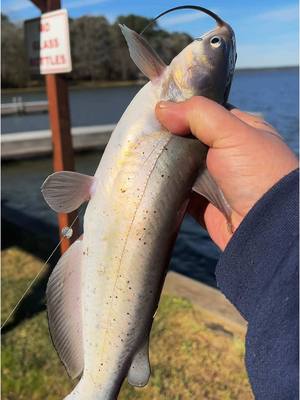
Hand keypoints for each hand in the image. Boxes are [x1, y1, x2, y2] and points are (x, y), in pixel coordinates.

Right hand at [155, 97, 297, 249]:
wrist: (266, 228)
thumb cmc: (258, 174)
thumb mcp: (234, 133)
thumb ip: (199, 115)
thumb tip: (163, 108)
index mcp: (242, 132)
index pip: (208, 115)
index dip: (184, 111)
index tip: (158, 109)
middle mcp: (230, 156)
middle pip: (192, 142)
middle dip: (171, 139)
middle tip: (144, 133)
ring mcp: (217, 182)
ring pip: (184, 168)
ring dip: (167, 165)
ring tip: (141, 154)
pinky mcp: (205, 206)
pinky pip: (180, 195)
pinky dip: (168, 189)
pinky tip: (151, 179)